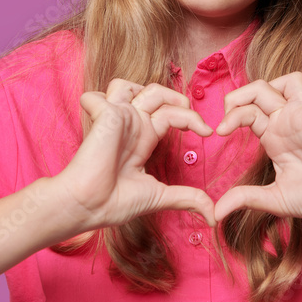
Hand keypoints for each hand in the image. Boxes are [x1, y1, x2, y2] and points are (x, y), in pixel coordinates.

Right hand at [50, 78, 215, 229]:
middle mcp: (130, 125)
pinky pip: (97, 96)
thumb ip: (186, 198)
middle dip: (177, 98)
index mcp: (143, 138)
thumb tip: (212, 216)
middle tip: (191, 115)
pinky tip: (111, 115)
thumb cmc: (114, 203)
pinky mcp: (102, 118)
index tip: (208, 133)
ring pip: (127, 85)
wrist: (89, 208)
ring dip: (146, 91)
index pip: (170, 113)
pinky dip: (100, 99)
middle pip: (155, 92)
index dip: (190, 117)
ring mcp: (115, 120)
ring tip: (163, 108)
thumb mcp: (159, 196)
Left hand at [212, 72, 301, 226]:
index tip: (218, 133)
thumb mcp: (274, 199)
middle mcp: (288, 122)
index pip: (246, 111)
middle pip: (259, 88)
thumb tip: (216, 212)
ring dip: (269, 87)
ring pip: (289, 80)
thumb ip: (245, 198)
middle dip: (237, 96)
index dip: (230, 116)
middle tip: (227, 117)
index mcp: (274, 136)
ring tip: (257, 109)